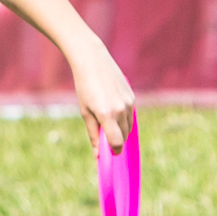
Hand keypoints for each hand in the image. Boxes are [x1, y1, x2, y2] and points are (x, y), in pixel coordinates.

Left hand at [65, 36, 134, 154]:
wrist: (92, 61)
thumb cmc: (84, 87)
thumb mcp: (85, 111)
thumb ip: (93, 134)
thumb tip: (98, 154)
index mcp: (106, 114)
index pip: (117, 142)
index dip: (114, 150)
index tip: (109, 152)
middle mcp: (121, 110)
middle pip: (123, 136)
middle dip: (115, 140)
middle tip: (104, 135)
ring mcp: (129, 103)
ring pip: (128, 127)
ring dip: (120, 129)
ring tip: (106, 118)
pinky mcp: (132, 97)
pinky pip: (130, 115)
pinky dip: (123, 118)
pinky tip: (112, 108)